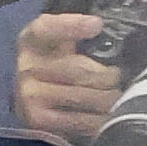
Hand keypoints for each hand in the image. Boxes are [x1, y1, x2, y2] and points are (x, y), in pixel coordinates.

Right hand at [13, 10, 125, 142]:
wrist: (34, 104)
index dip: (72, 26)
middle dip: (108, 76)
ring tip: (119, 98)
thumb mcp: (60, 45)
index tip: (97, 24)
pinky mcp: (39, 119)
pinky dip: (101, 120)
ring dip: (110, 99)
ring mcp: (30, 94)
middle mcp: (27, 65)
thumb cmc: (57, 70)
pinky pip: (82, 121)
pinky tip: (108, 117)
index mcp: (31, 40)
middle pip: (79, 69)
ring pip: (85, 97)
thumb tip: (98, 25)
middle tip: (119, 78)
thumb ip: (75, 33)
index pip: (48, 28)